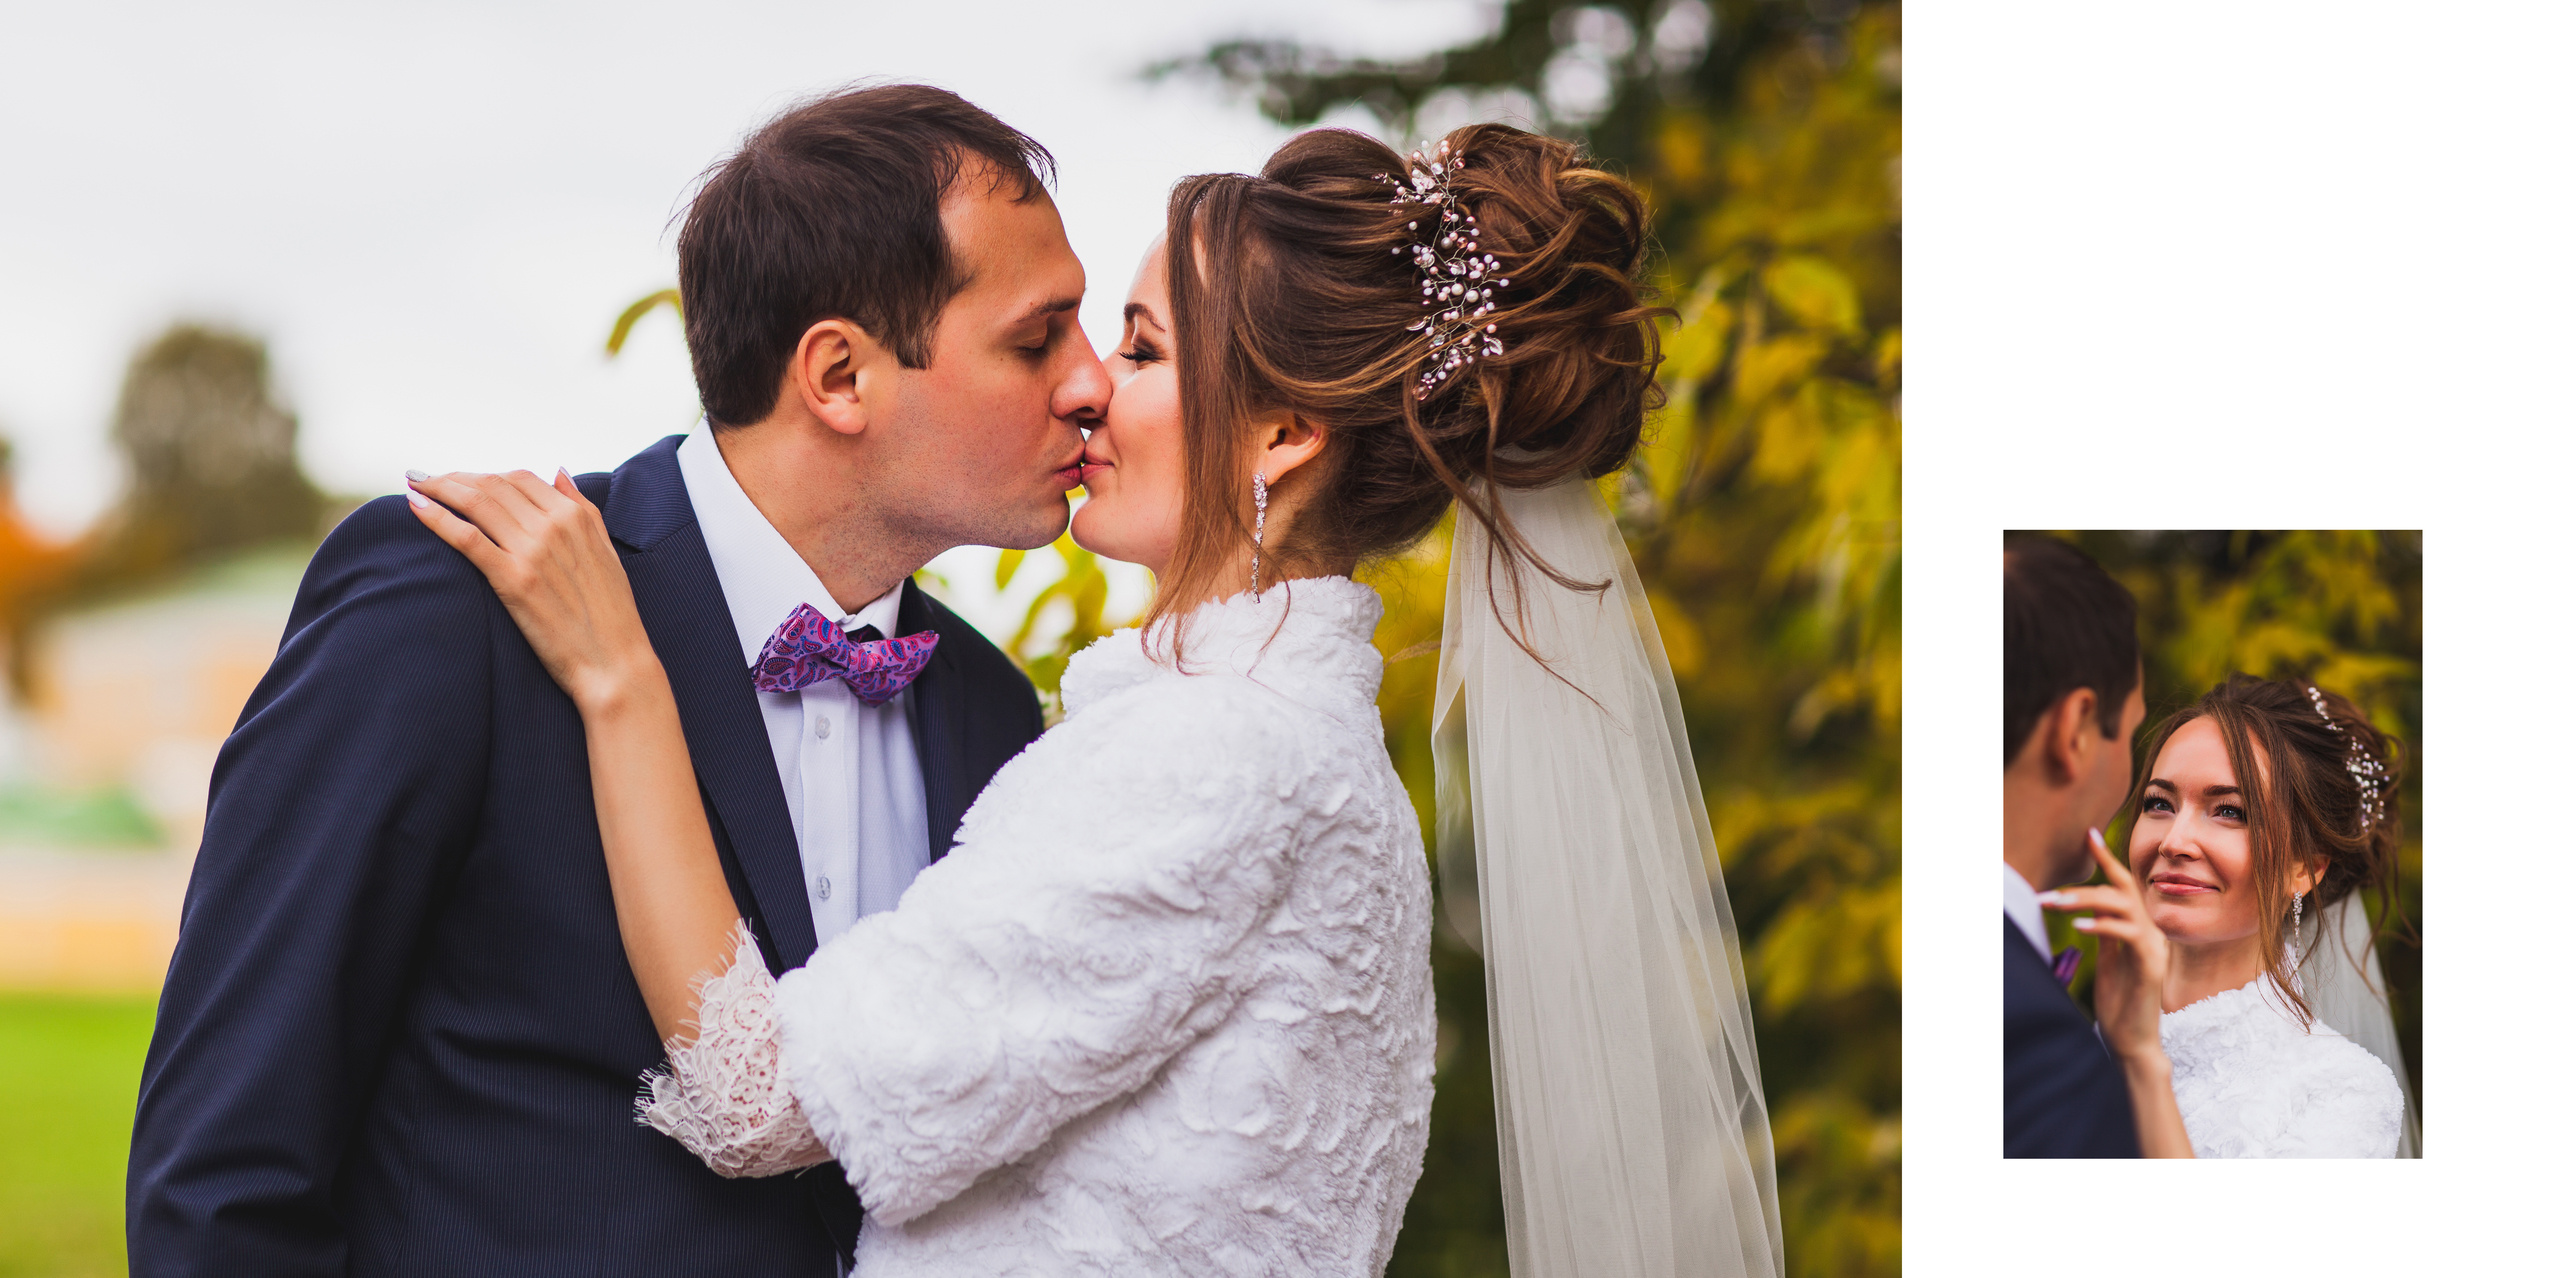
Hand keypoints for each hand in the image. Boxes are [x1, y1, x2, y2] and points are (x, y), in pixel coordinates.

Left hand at [406, 469, 660, 713]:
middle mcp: (553, 526)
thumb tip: (559, 472)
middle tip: (428, 478)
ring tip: (415, 484)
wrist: (614, 663)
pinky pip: (467, 538)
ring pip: (476, 503)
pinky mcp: (513, 580)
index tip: (462, 479)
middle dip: (455, 477)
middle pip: (493, 485)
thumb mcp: (606, 550)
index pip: (521, 478)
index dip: (486, 474)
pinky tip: (416, 507)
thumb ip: (584, 508)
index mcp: (576, 517)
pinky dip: (438, 517)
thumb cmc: (612, 615)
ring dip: (439, 487)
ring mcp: (532, 551)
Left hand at [2040, 828, 2169, 1067]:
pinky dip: (2103, 925)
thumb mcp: (2108, 961)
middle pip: (2122, 889)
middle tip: (2047, 892)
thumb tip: (2083, 910)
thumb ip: (2103, 933)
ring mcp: (2153, 948)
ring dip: (2085, 900)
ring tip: (2052, 903)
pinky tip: (2079, 927)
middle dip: (2085, 881)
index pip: (2123, 885)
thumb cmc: (2119, 1001)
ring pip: (2123, 906)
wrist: (2133, 1041)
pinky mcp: (2151, 966)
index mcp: (2137, 928)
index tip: (2088, 834)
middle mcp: (2149, 932)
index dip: (2107, 859)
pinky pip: (2128, 935)